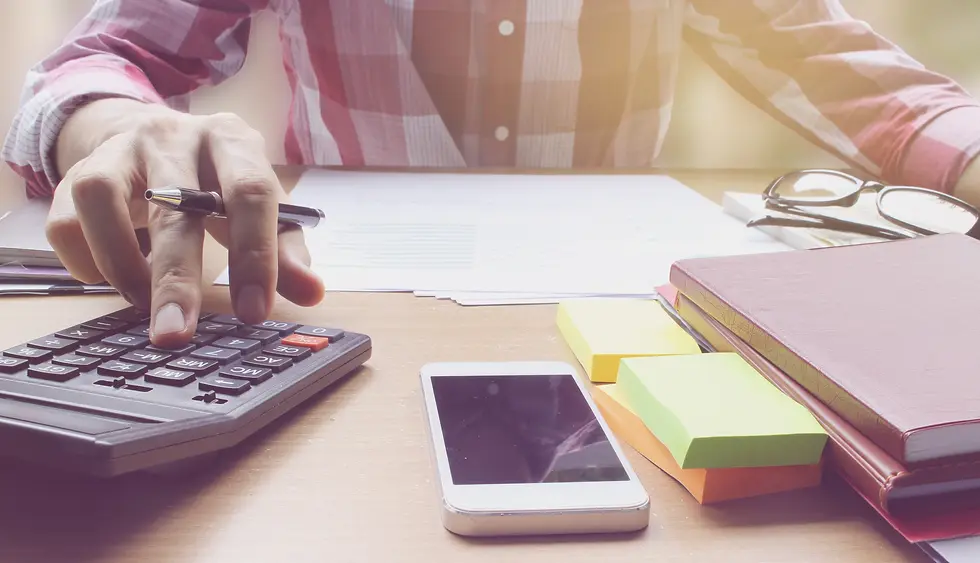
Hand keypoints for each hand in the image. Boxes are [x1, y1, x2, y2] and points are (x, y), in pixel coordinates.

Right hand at [47, 100, 323, 346]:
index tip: (254, 312)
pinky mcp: (76, 171)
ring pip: (101, 199)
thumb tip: (313, 293)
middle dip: (176, 278)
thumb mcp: (258, 205)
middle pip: (174, 205)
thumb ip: (286, 248)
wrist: (146, 131)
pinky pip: (64, 220)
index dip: (255, 255)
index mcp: (232, 140)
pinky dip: (86, 261)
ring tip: (142, 303)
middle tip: (176, 334)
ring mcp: (120, 149)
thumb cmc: (215, 180)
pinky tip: (109, 279)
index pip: (251, 193)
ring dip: (121, 264)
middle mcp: (174, 135)